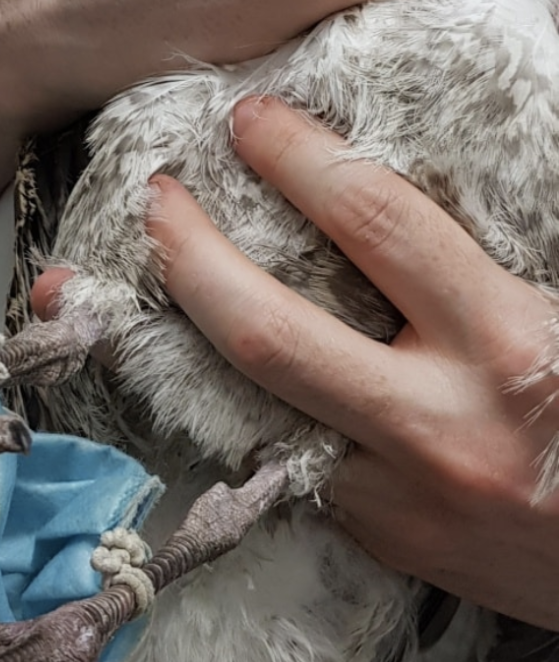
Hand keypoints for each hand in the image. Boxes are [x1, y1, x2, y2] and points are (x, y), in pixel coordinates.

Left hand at [141, 96, 558, 629]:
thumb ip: (479, 267)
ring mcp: (400, 497)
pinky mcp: (383, 540)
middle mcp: (441, 424)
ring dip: (196, 342)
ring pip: (257, 408)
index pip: (376, 225)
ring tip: (155, 282)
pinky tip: (243, 371)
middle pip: (272, 332)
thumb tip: (381, 203)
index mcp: (506, 343)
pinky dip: (266, 407)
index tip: (250, 121)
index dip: (299, 160)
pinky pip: (298, 457)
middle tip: (157, 201)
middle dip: (194, 258)